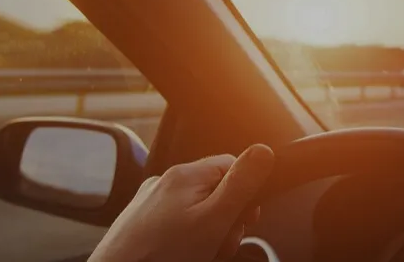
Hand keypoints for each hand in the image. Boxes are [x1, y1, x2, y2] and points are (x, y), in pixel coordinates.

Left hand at [88, 144, 274, 261]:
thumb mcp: (214, 220)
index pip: (232, 165)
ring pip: (196, 210)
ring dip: (207, 232)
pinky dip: (186, 238)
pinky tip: (183, 254)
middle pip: (215, 190)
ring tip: (200, 254)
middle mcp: (165, 182)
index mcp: (185, 174)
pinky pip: (176, 222)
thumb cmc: (162, 254)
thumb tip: (263, 151)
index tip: (245, 219)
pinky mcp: (140, 221)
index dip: (245, 194)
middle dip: (226, 218)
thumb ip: (240, 185)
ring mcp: (150, 202)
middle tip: (220, 243)